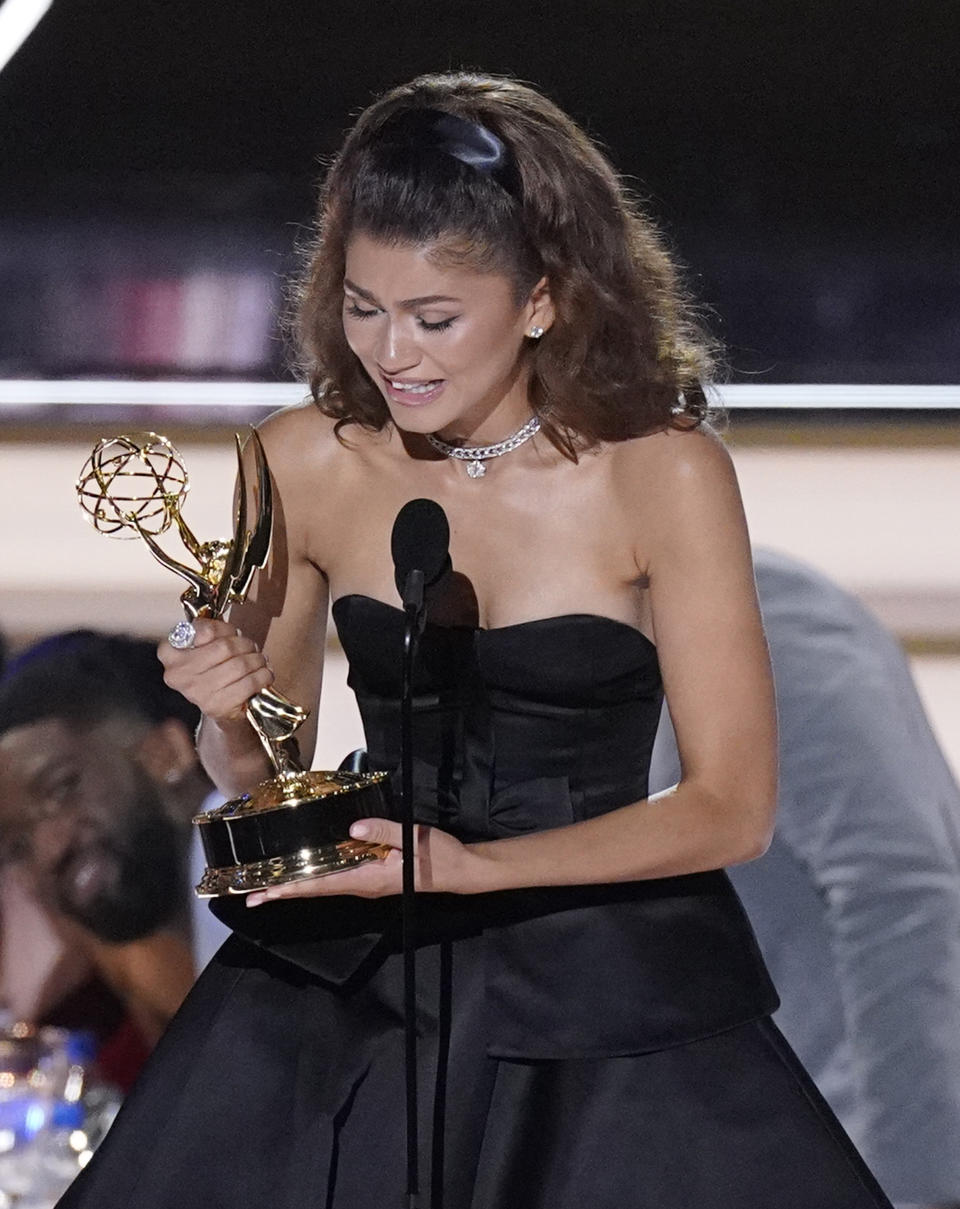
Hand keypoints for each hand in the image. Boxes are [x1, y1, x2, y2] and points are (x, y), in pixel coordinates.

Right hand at [158, 618, 272, 721]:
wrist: (221, 705)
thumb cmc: (214, 668)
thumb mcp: (208, 642)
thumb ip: (213, 629)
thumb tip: (224, 632)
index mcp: (169, 653)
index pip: (204, 630)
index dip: (224, 630)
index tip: (231, 635)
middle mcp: (178, 674)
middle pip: (226, 647)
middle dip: (246, 645)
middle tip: (252, 648)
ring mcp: (196, 692)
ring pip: (240, 665)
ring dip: (258, 660)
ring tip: (260, 661)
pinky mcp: (216, 707)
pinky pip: (249, 683)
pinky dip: (263, 676)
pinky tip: (264, 674)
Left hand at [245, 818, 476, 905]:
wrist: (458, 870)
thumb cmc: (436, 856)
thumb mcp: (413, 839)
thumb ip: (384, 831)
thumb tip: (353, 828)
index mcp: (367, 877)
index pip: (321, 884)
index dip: (291, 888)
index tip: (264, 894)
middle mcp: (361, 884)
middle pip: (315, 890)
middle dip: (283, 892)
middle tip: (250, 896)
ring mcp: (365, 882)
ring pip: (323, 886)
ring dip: (295, 887)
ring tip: (268, 887)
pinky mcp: (371, 876)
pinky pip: (335, 879)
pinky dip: (314, 879)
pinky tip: (305, 874)